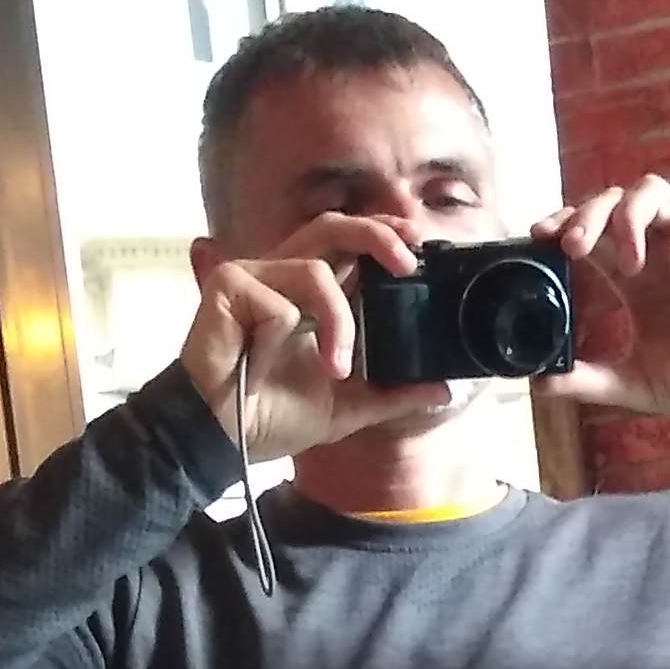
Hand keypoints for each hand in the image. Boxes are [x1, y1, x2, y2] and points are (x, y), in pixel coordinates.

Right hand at [177, 214, 448, 456]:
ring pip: (316, 272)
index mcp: (308, 293)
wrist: (226, 442)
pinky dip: (279, 341)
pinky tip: (258, 365)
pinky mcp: (228, 284)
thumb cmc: (271, 417)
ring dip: (337, 324)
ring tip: (335, 370)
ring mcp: (253, 275)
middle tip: (408, 264)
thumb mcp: (347, 406)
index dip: (383, 234)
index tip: (419, 247)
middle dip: (377, 235)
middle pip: (333, 226)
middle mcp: (282, 274)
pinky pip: (278, 304)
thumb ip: (392, 394)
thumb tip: (443, 390)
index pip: (349, 245)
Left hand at [535, 177, 669, 427]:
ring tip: (632, 265)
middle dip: (589, 215)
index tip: (540, 235)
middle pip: (615, 200)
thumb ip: (586, 379)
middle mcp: (659, 249)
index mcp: (633, 274)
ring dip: (632, 220)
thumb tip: (538, 383)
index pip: (591, 229)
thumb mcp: (632, 382)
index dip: (565, 222)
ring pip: (653, 192)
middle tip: (574, 246)